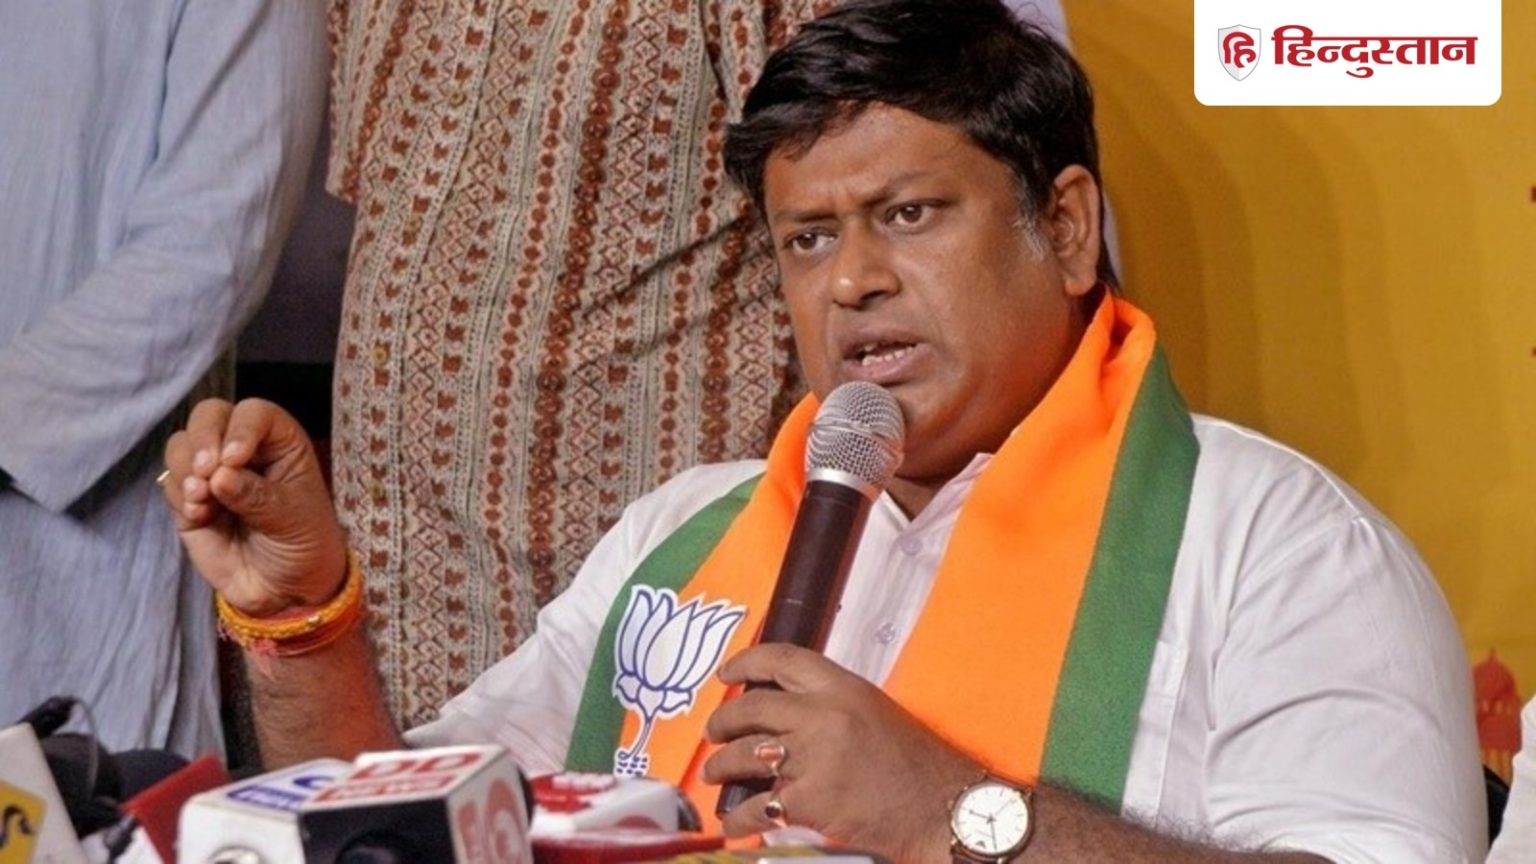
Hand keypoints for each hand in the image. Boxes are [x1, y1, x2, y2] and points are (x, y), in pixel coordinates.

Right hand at [161, 398, 346, 614]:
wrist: (285, 590)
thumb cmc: (303, 544)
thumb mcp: (293, 519)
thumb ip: (257, 496)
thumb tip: (219, 477)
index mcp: (280, 442)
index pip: (254, 413)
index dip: (240, 428)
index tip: (234, 458)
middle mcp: (242, 449)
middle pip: (209, 415)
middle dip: (202, 438)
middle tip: (207, 470)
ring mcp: (212, 473)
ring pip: (181, 444)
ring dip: (185, 467)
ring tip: (203, 499)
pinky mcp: (190, 500)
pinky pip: (170, 483)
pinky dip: (179, 494)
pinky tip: (200, 515)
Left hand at [702, 644, 978, 860]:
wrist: (942, 808)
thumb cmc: (916, 763)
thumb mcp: (874, 711)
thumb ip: (831, 705)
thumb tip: (785, 711)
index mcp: (842, 687)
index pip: (782, 659)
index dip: (745, 662)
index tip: (725, 673)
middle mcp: (823, 715)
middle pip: (753, 707)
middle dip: (724, 720)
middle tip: (714, 731)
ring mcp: (814, 758)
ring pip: (745, 754)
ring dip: (721, 765)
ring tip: (714, 772)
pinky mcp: (810, 801)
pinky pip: (757, 807)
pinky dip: (738, 818)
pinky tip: (733, 824)